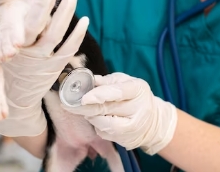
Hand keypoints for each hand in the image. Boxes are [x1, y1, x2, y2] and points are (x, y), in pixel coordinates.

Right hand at [0, 0, 88, 136]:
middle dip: (47, 3)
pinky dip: (77, 34)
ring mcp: (42, 60)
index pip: (14, 20)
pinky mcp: (56, 67)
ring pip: (56, 34)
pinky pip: (69, 48)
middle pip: (38, 25)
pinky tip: (85, 19)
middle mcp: (25, 53)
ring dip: (66, 14)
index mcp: (7, 45)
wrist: (14, 100)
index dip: (25, 2)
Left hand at [62, 72, 177, 154]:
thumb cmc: (134, 96)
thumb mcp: (125, 82)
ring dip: (90, 117)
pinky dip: (97, 126)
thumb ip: (107, 82)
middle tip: (68, 104)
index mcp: (138, 89)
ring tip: (86, 111)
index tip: (83, 98)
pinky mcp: (126, 139)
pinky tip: (97, 120)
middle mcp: (138, 108)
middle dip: (85, 107)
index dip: (100, 95)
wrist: (152, 120)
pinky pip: (105, 133)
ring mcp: (133, 126)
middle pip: (107, 109)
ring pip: (104, 124)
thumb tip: (88, 80)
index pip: (118, 92)